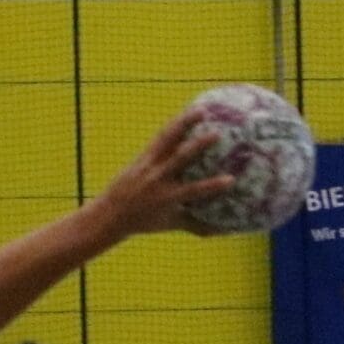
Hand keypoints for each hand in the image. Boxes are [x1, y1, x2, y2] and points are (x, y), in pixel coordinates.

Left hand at [94, 108, 237, 237]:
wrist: (112, 213)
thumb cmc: (144, 221)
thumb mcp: (171, 225)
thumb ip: (196, 226)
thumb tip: (222, 232)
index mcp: (168, 198)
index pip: (194, 191)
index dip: (213, 186)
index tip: (231, 179)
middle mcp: (159, 178)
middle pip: (180, 158)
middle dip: (198, 146)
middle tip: (216, 134)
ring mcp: (149, 164)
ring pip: (168, 140)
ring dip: (184, 123)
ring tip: (200, 110)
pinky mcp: (142, 156)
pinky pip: (159, 138)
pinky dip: (172, 126)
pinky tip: (183, 115)